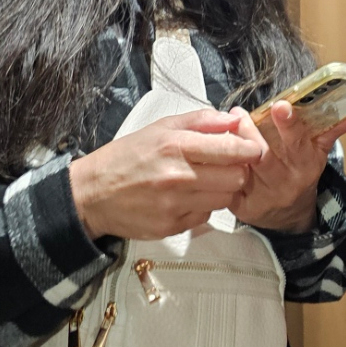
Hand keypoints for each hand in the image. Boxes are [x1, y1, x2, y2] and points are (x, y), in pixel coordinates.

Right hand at [68, 109, 267, 239]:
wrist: (93, 193)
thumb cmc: (127, 156)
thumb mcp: (161, 127)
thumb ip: (201, 120)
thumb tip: (234, 119)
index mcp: (176, 146)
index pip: (232, 150)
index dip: (249, 148)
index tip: (252, 147)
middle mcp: (178, 177)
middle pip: (236, 178)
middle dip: (239, 170)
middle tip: (230, 165)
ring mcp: (175, 205)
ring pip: (226, 199)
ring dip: (224, 189)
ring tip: (209, 179)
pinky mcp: (172, 227)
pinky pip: (206, 216)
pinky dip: (205, 206)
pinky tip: (190, 196)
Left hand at [228, 102, 345, 233]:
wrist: (289, 215)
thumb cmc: (300, 171)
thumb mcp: (318, 151)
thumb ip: (333, 127)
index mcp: (306, 164)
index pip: (299, 142)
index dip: (290, 124)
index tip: (281, 105)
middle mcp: (286, 182)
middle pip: (265, 157)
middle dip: (251, 133)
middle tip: (239, 113)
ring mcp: (263, 196)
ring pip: (244, 169)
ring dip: (232, 145)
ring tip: (226, 124)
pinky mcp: (241, 207)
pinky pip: (227, 184)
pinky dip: (219, 166)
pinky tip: (213, 149)